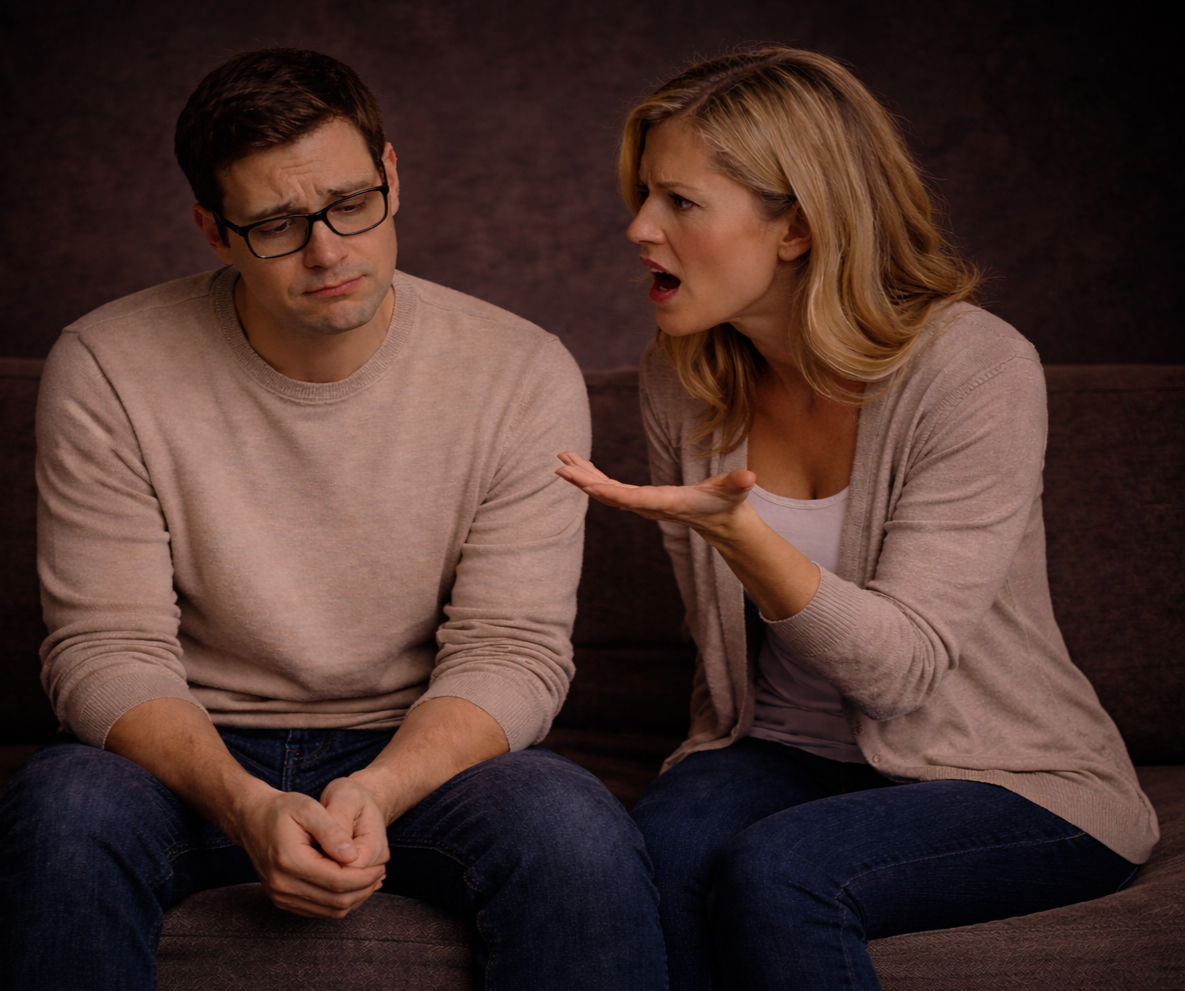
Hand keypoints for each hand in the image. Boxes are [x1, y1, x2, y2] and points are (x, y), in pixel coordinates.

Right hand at [231, 783, 387, 918]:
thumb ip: (332, 831)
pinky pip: (318, 911)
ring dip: (354, 899)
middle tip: (380, 873)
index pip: (337, 881)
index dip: (364, 877)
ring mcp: (280, 897)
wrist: (252, 820)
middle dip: (364, 889)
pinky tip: (352, 885)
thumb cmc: (283, 810)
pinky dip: (339, 902)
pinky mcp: (283, 901)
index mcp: (290, 862)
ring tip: (371, 879)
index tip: (381, 866)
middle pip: (335, 901)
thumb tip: (353, 856)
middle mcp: (282, 886)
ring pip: (329, 911)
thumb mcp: (309, 808)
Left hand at [556, 451, 756, 538]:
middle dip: (586, 482)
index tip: (589, 486)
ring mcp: (641, 503)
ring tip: (561, 459)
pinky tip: (578, 463)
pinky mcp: (639, 498)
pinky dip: (592, 475)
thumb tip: (749, 477)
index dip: (613, 493)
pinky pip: (610, 487)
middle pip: (611, 495)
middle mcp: (648, 505)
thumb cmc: (728, 504)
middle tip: (561, 468)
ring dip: (583, 476)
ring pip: (605, 491)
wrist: (721, 523)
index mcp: (667, 502)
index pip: (636, 498)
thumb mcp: (735, 492)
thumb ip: (739, 484)